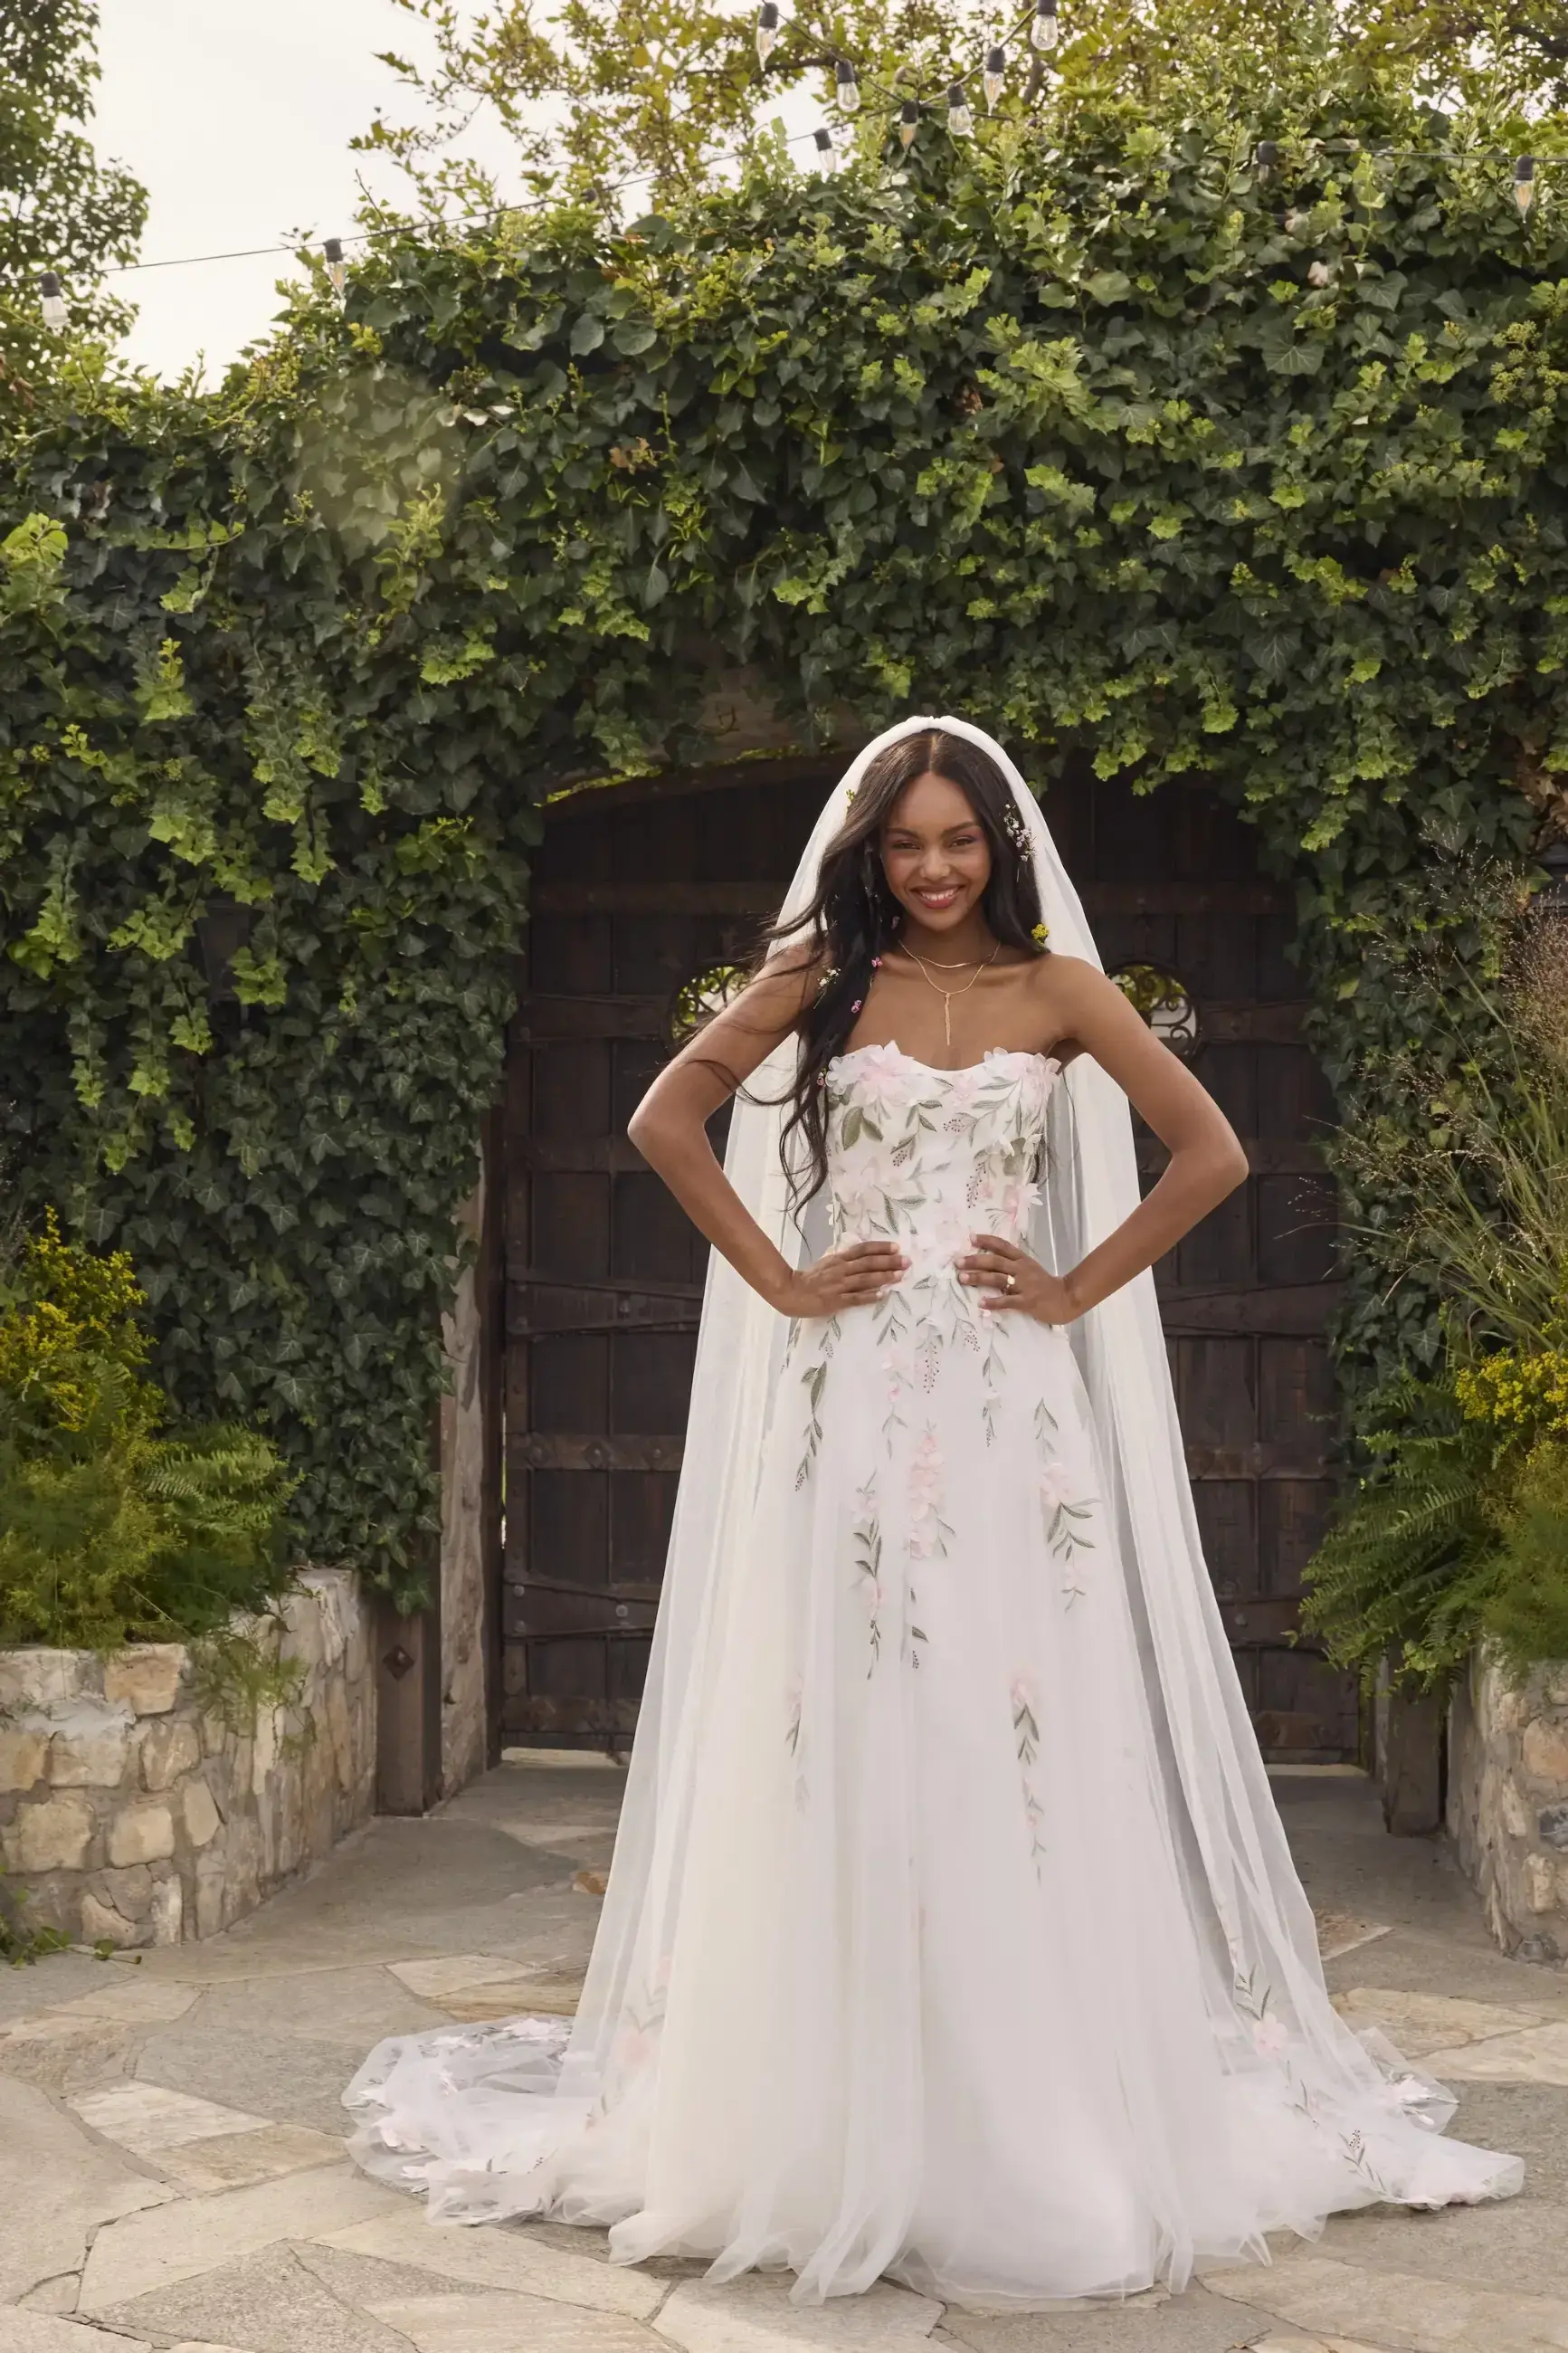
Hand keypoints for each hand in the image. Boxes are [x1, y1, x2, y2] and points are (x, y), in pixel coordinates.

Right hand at [772, 1238, 907, 1317]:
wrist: (790, 1292)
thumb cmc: (809, 1278)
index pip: (862, 1250)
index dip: (880, 1248)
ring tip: (900, 1276)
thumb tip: (861, 1255)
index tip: (896, 1247)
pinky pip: (855, 1298)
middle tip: (906, 1261)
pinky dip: (869, 1296)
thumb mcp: (826, 1263)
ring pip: (865, 1279)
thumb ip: (843, 1260)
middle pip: (868, 1263)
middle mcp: (841, 1270)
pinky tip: (882, 1295)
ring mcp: (838, 1286)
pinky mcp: (835, 1301)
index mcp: (838, 1259)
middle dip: (889, 1262)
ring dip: (884, 1277)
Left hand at [957, 1234, 1079, 1322]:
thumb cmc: (1044, 1284)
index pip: (1003, 1246)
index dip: (987, 1241)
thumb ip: (1013, 1264)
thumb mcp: (1030, 1268)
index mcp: (1022, 1260)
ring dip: (979, 1278)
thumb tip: (988, 1261)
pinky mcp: (1027, 1301)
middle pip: (996, 1261)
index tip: (971, 1238)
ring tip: (963, 1278)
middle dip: (975, 1261)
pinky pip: (1008, 1301)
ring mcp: (1025, 1285)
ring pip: (998, 1279)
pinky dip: (994, 1302)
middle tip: (958, 1262)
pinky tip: (981, 1303)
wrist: (1065, 1298)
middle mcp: (1022, 1269)